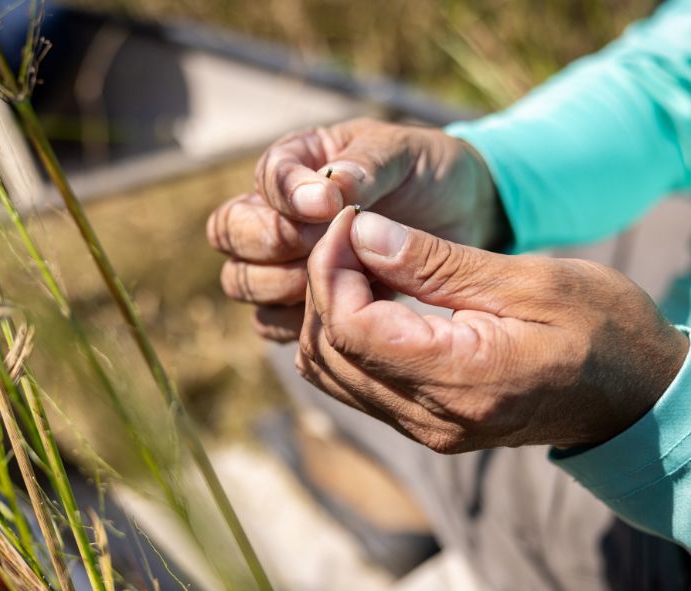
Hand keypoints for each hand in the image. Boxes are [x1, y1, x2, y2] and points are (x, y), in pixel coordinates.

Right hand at [206, 118, 508, 341]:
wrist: (459, 217)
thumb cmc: (426, 174)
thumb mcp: (404, 154)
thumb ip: (364, 167)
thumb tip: (325, 193)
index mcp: (297, 162)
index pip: (264, 178)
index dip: (287, 195)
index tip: (329, 205)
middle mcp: (276, 212)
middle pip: (231, 232)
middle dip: (273, 242)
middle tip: (322, 246)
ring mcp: (280, 261)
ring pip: (241, 280)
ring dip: (281, 283)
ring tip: (337, 277)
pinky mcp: (294, 305)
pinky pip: (268, 322)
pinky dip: (294, 322)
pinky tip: (339, 310)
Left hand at [297, 207, 688, 451]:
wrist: (635, 396)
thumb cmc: (602, 331)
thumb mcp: (529, 281)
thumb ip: (436, 263)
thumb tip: (361, 234)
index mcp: (463, 381)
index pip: (352, 329)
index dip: (332, 269)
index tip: (348, 221)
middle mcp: (433, 419)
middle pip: (330, 352)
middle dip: (324, 284)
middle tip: (349, 232)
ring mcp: (424, 428)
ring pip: (330, 372)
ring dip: (328, 310)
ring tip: (357, 259)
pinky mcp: (422, 424)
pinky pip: (353, 383)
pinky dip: (344, 336)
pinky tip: (366, 295)